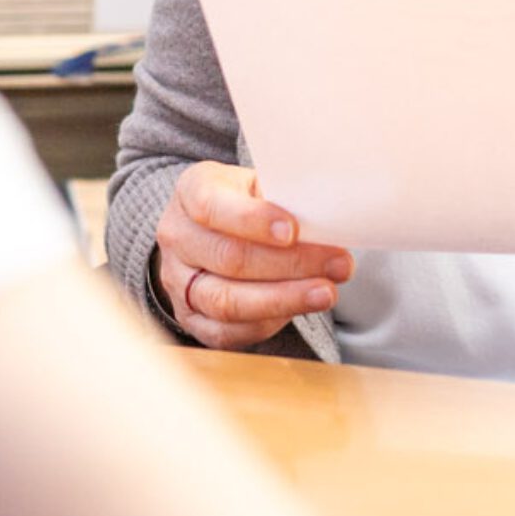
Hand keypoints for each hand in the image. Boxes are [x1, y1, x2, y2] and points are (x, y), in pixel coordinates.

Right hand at [155, 162, 353, 349]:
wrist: (210, 231)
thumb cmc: (244, 202)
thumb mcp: (257, 184)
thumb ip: (281, 197)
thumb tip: (325, 219)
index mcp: (191, 191)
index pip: (212, 206)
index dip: (252, 220)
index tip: (294, 230)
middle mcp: (177, 236)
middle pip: (229, 258)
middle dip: (290, 264)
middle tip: (337, 263)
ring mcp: (178, 281)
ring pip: (227, 301)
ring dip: (284, 299)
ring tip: (326, 293)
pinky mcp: (190, 318)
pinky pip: (228, 331)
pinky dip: (269, 322)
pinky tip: (300, 309)